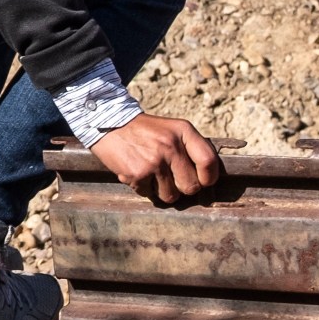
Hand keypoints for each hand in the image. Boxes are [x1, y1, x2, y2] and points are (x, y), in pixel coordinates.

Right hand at [93, 114, 222, 203]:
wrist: (109, 123)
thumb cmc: (145, 130)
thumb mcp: (172, 129)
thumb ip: (191, 148)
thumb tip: (208, 179)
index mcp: (183, 131)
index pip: (209, 162)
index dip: (209, 178)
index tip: (203, 181)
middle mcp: (171, 146)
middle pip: (191, 186)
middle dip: (182, 187)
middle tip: (172, 179)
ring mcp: (154, 161)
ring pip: (170, 196)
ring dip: (162, 191)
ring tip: (152, 175)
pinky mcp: (137, 174)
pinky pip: (148, 194)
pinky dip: (143, 187)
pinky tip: (137, 172)